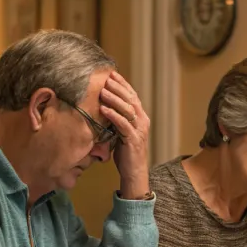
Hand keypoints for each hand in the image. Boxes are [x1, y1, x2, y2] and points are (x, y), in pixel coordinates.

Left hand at [99, 71, 150, 198]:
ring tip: (103, 91)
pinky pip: (122, 124)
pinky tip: (103, 108)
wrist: (134, 172)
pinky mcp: (133, 139)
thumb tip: (104, 106)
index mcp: (141, 118)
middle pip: (131, 99)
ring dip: (114, 99)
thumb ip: (118, 119)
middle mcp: (143, 121)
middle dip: (118, 88)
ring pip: (127, 109)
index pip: (133, 96)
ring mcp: (139, 130)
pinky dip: (113, 115)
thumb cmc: (126, 153)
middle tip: (107, 78)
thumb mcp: (122, 132)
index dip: (123, 84)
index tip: (112, 74)